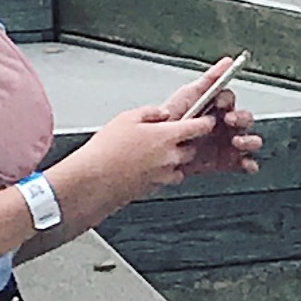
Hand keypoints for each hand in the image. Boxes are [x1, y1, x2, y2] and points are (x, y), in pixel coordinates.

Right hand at [70, 105, 225, 211]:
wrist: (94, 180)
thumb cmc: (106, 151)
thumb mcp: (125, 118)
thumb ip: (149, 113)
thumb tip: (160, 113)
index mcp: (167, 136)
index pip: (200, 126)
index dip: (205, 121)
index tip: (206, 120)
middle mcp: (170, 156)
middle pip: (192, 148)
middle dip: (185, 143)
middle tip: (169, 137)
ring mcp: (163, 174)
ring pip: (179, 166)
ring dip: (172, 160)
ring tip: (152, 155)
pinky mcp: (154, 188)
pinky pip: (165, 179)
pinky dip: (160, 173)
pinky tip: (143, 168)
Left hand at [158, 61, 262, 176]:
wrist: (155, 150)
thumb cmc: (171, 119)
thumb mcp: (187, 96)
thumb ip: (208, 79)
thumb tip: (228, 62)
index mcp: (216, 108)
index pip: (230, 100)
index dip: (227, 100)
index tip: (220, 103)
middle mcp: (224, 125)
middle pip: (245, 119)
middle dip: (241, 119)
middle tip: (229, 120)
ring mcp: (226, 143)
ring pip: (250, 140)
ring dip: (249, 140)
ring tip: (238, 142)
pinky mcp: (226, 161)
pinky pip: (244, 163)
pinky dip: (249, 164)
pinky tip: (245, 164)